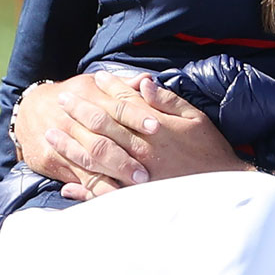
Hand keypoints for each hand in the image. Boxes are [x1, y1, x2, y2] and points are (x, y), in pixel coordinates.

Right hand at [14, 73, 156, 189]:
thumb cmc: (73, 97)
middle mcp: (74, 122)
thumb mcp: (93, 85)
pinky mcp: (52, 161)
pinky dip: (95, 189)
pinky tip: (113, 195)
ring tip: (135, 186)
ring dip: (113, 176)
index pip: (116, 108)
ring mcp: (62, 143)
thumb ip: (122, 86)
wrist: (28, 109)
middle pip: (102, 141)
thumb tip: (148, 80)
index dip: (136, 117)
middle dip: (125, 157)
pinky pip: (77, 178)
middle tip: (147, 170)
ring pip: (89, 162)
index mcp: (88, 98)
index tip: (156, 126)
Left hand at [59, 73, 248, 198]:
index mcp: (155, 127)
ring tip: (51, 134)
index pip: (125, 103)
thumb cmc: (210, 150)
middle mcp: (141, 149)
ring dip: (71, 144)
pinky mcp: (137, 196)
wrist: (223, 188)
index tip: (93, 78)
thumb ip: (167, 101)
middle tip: (61, 99)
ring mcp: (135, 174)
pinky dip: (84, 191)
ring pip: (95, 157)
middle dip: (80, 110)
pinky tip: (66, 187)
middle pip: (103, 125)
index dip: (108, 88)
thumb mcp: (195, 118)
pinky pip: (104, 194)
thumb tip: (144, 83)